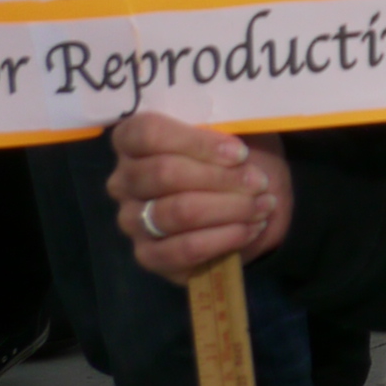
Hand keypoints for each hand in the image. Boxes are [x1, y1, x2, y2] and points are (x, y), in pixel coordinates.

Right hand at [105, 109, 290, 277]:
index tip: (240, 153)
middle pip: (164, 173)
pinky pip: (184, 249)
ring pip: (177, 212)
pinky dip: (224, 238)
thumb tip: (232, 148)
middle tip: (259, 183)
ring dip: (229, 208)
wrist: (246, 204)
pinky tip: (251, 228)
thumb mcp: (233, 133)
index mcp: (132, 140)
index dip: (197, 143)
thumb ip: (224, 130)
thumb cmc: (233, 160)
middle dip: (221, 178)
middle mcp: (123, 180)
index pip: (149, 133)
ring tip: (262, 206)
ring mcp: (132, 220)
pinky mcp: (149, 255)